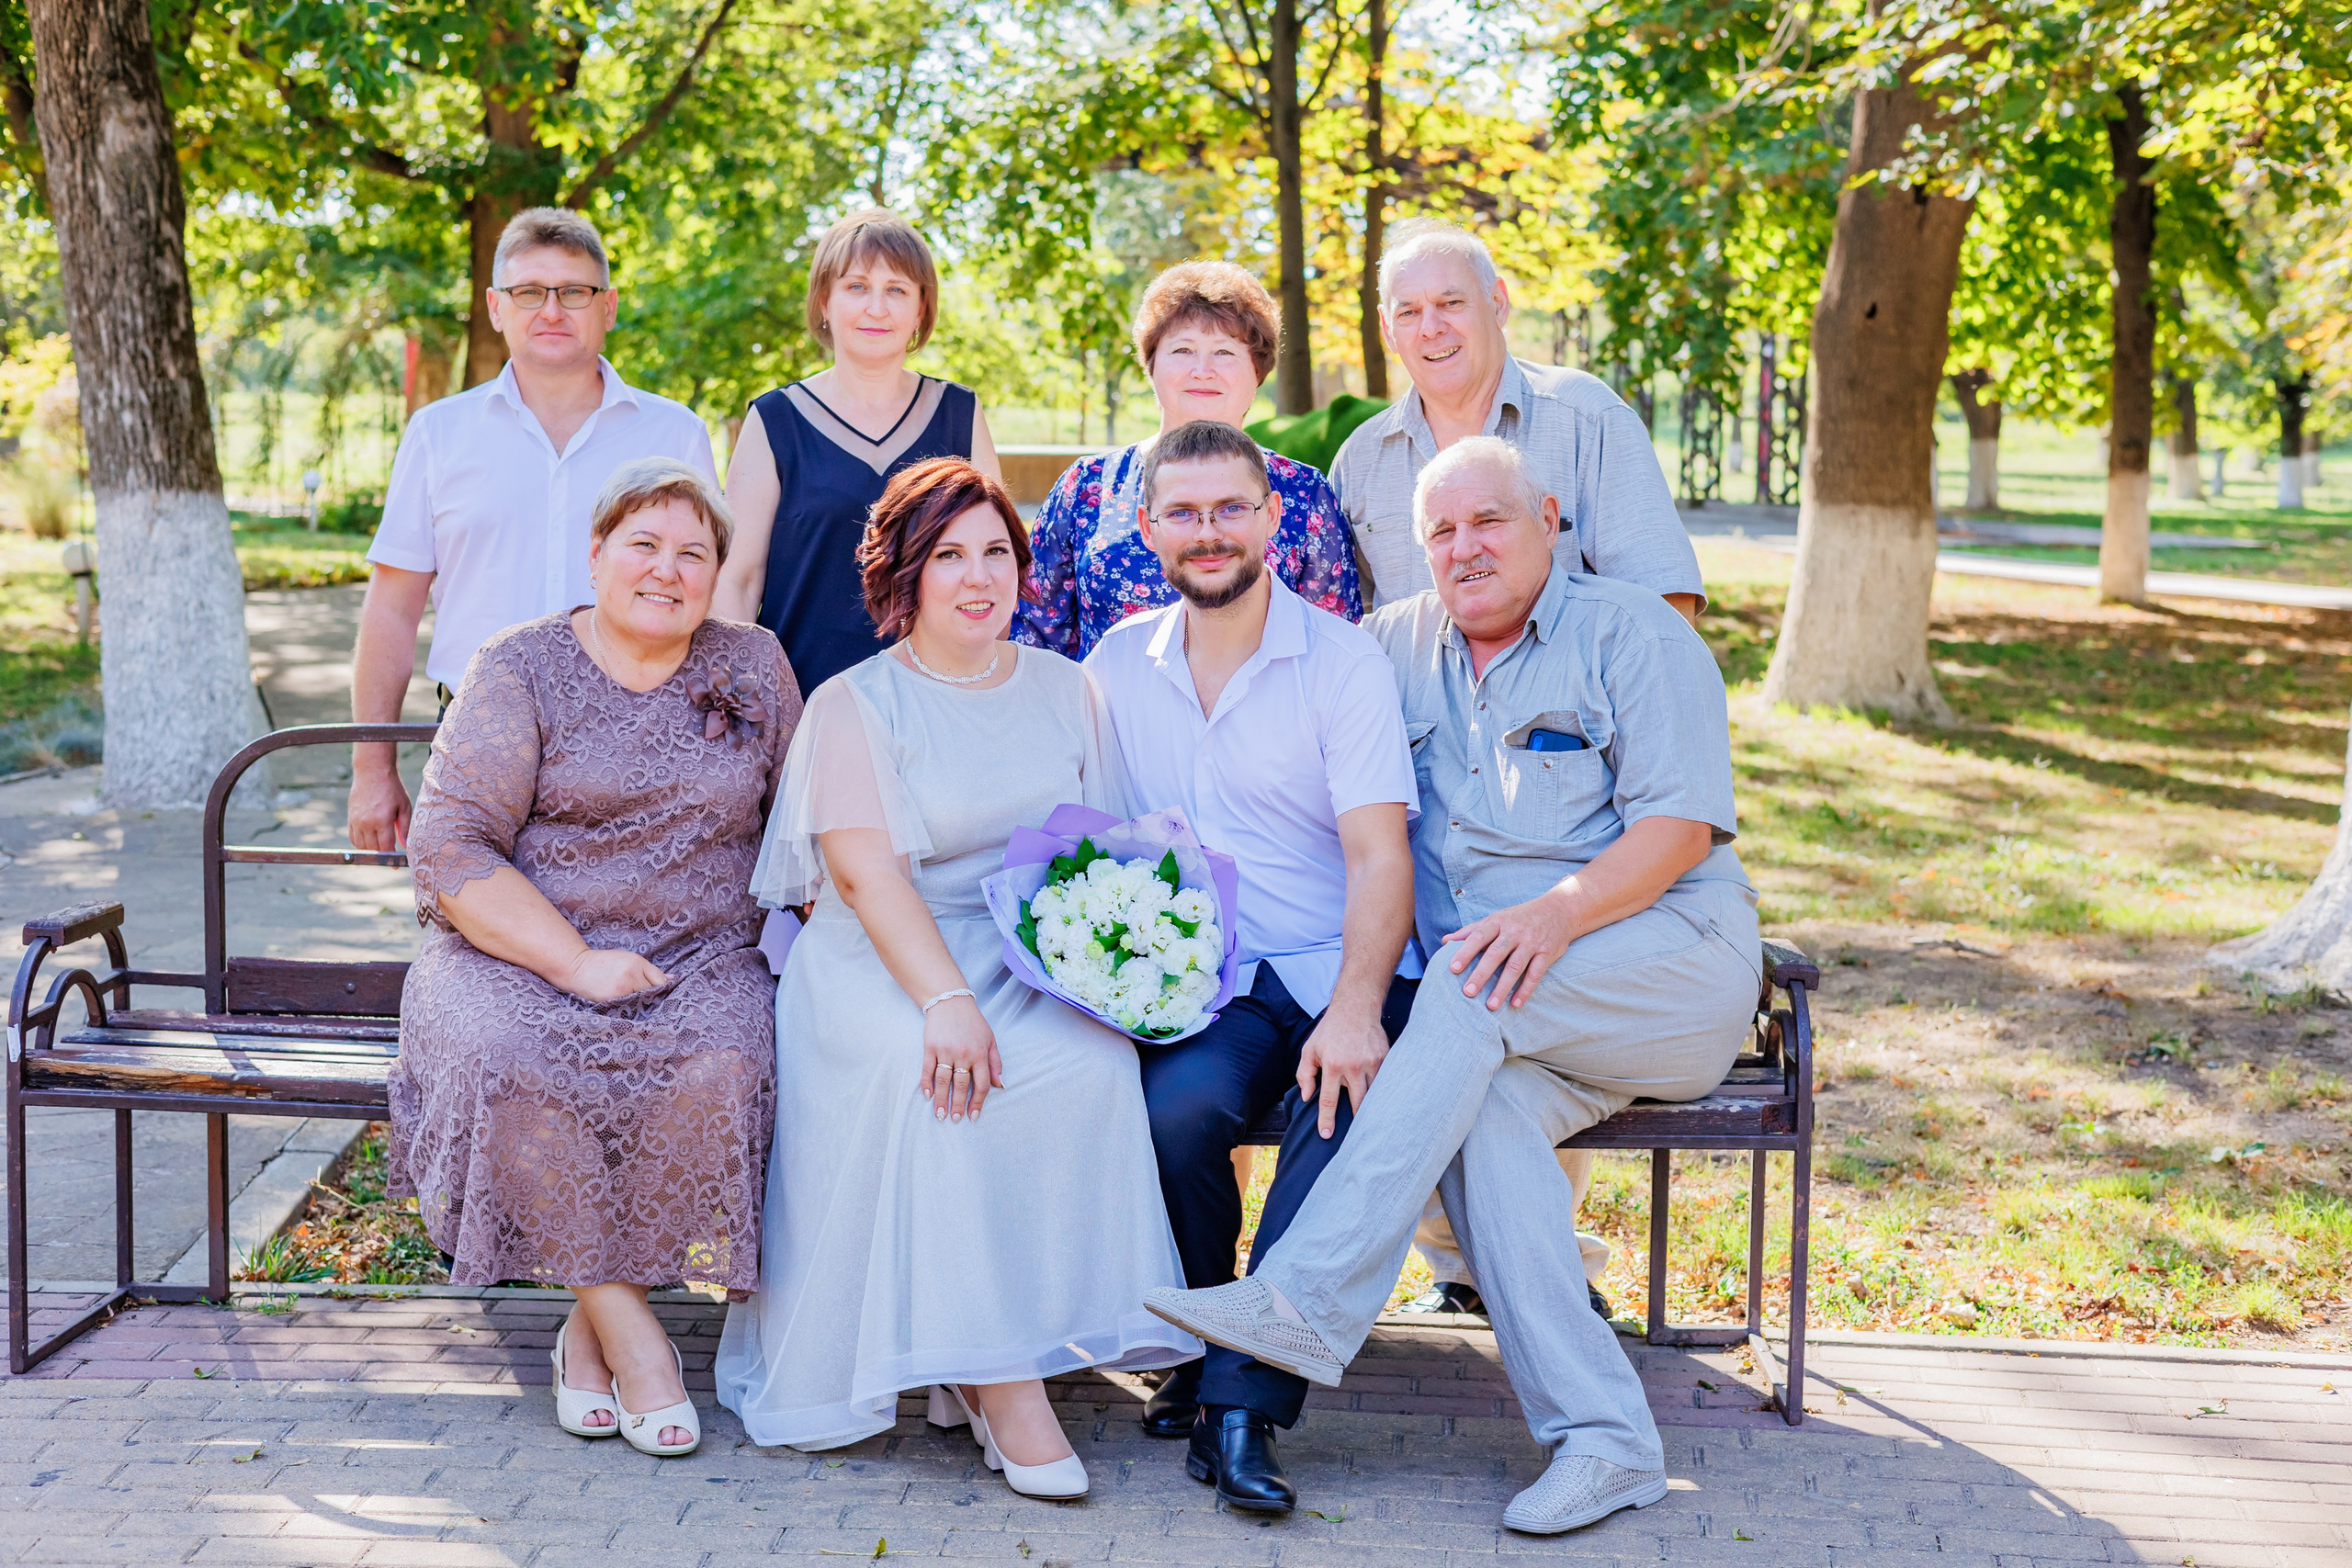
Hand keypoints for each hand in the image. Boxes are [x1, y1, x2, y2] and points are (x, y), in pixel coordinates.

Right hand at [347, 765, 411, 852]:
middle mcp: (366, 823)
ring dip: (371, 850)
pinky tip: (370, 841)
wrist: (372, 772)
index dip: (390, 858)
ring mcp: (355, 820)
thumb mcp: (404, 807)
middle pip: (372, 848)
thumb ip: (405, 828)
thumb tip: (405, 846)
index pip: (385, 847)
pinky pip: (353, 837)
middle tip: (389, 857)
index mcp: (381, 820)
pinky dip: (360, 843)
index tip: (394, 866)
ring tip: (381, 849)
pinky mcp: (350, 817)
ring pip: (361, 845)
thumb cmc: (392, 788)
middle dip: (382, 855)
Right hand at [562, 948, 671, 1002]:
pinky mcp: (611, 1000)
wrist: (577, 967)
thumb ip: (650, 970)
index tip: (663, 995)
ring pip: (641, 1002)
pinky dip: (630, 1009)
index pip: (660, 980)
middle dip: (654, 998)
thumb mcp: (629, 959)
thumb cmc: (605, 962)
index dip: (664, 989)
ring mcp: (621, 989)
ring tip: (640, 1007)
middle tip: (653, 1004)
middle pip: (652, 993)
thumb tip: (672, 979)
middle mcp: (631, 975)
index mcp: (637, 963)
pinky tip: (629, 1009)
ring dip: (642, 1005)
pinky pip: (627, 1008)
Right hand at [920, 995, 1002, 1121]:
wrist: (951, 1001)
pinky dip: (927, 1083)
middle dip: (958, 1105)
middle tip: (955, 1120)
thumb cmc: (973, 1022)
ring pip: (944, 1080)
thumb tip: (1000, 1085)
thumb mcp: (990, 1039)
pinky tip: (927, 1096)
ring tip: (940, 1115)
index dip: (978, 1102)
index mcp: (980, 1053)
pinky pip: (928, 1069)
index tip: (973, 1116)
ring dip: (942, 1099)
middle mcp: (964, 1054)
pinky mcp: (930, 1047)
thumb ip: (995, 1063)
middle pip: (961, 1085)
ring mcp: (946, 1051)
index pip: (981, 1084)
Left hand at [1295, 1005, 1389, 1138]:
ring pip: (1374, 1095)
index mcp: (1333, 1065)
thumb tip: (1306, 1097)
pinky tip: (1381, 1103)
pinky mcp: (1385, 1059)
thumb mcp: (1310, 1049)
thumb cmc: (1330, 1030)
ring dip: (1370, 1109)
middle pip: (1357, 1103)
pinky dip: (1382, 1093)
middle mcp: (1353, 1067)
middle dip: (1355, 1120)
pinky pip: (1384, 1082)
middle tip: (1353, 1135)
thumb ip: (1305, 1074)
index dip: (1326, 1120)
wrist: (1356, 1008)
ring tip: (1369, 1122)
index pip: (1328, 1100)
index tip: (1326, 1135)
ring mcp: (1372, 1063)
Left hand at [1444, 887, 1577, 1010]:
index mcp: (1498, 922)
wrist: (1559, 910)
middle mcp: (1514, 932)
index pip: (1478, 937)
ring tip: (1490, 1006)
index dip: (1465, 952)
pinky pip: (1535, 973)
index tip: (1452, 968)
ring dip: (1502, 987)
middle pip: (1495, 954)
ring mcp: (1531, 942)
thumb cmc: (1519, 917)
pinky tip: (1515, 1003)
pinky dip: (1525, 989)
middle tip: (1467, 992)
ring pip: (1515, 966)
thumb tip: (1445, 941)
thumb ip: (1471, 930)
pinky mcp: (1547, 953)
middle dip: (1481, 974)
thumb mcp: (1496, 918)